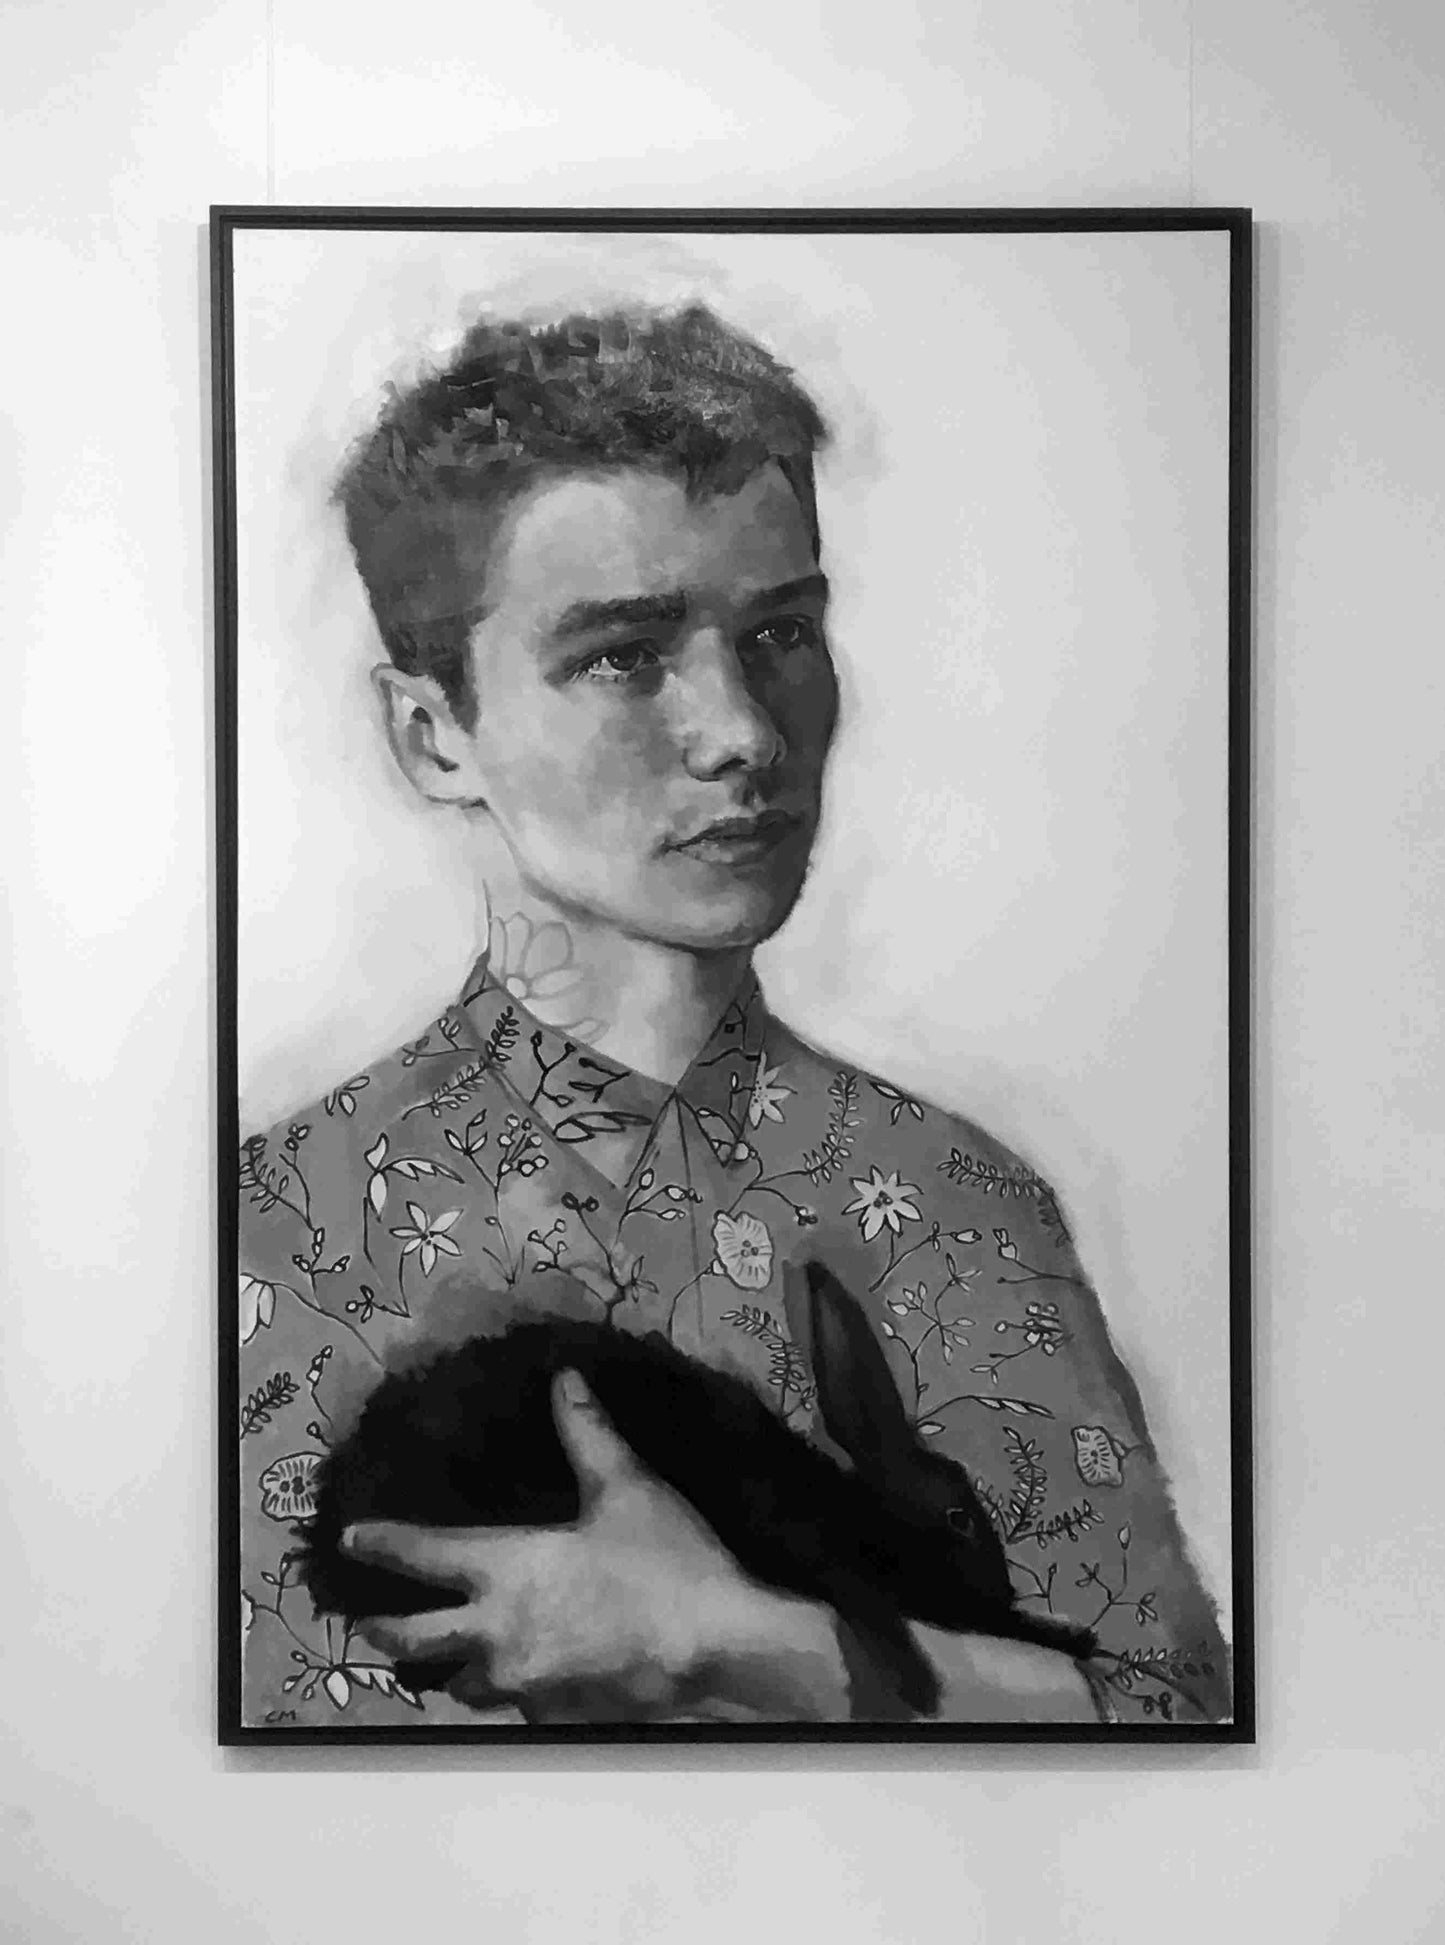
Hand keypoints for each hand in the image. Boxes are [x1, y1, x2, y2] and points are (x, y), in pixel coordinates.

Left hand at [343, 1369, 760, 1715]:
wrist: (714, 1650)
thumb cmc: (666, 1564)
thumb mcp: (626, 1488)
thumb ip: (588, 1433)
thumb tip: (564, 1378)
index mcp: (506, 1570)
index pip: (423, 1555)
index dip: (382, 1544)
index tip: (351, 1539)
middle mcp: (497, 1633)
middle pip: (414, 1642)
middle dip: (384, 1631)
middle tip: (366, 1625)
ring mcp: (521, 1685)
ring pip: (460, 1685)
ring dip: (448, 1669)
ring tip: (448, 1659)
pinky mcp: (553, 1718)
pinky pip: (512, 1709)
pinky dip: (507, 1693)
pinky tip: (524, 1682)